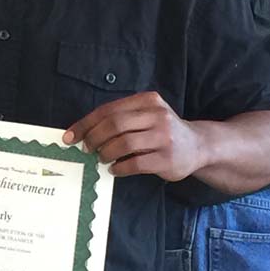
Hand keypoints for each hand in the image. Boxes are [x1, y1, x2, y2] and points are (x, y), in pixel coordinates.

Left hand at [63, 92, 203, 180]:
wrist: (199, 146)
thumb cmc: (162, 131)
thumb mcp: (147, 115)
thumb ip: (121, 118)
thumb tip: (84, 132)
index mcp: (148, 101)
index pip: (109, 110)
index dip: (85, 123)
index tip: (70, 136)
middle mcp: (157, 115)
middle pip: (114, 124)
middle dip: (93, 138)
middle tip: (86, 149)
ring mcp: (164, 137)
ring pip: (123, 143)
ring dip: (106, 153)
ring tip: (101, 158)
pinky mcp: (167, 159)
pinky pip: (135, 164)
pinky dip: (120, 167)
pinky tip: (115, 169)